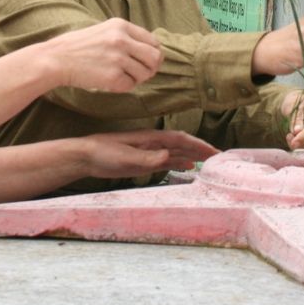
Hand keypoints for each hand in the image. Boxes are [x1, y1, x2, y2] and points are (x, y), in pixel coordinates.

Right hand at [39, 18, 163, 91]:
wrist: (56, 59)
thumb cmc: (78, 46)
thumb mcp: (104, 31)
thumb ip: (126, 37)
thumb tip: (151, 50)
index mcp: (121, 25)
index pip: (153, 41)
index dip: (152, 53)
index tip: (145, 60)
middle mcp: (122, 39)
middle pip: (155, 57)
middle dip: (151, 68)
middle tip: (142, 73)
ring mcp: (118, 58)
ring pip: (145, 73)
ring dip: (136, 78)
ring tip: (120, 76)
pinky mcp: (112, 76)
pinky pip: (130, 85)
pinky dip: (123, 86)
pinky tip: (109, 81)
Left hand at [81, 130, 219, 177]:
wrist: (85, 156)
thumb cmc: (103, 153)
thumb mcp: (126, 158)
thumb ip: (148, 158)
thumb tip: (171, 156)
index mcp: (151, 138)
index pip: (180, 139)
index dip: (198, 145)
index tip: (214, 152)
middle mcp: (153, 143)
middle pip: (182, 144)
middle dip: (200, 149)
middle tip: (218, 158)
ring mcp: (148, 151)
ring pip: (176, 152)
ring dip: (192, 156)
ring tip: (208, 162)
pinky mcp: (142, 161)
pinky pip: (166, 161)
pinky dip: (179, 162)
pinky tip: (187, 167)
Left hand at [281, 90, 303, 149]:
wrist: (294, 104)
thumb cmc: (294, 102)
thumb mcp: (293, 106)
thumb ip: (296, 118)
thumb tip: (297, 131)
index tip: (294, 139)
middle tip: (292, 143)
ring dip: (302, 145)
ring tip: (289, 138)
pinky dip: (302, 146)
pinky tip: (292, 140)